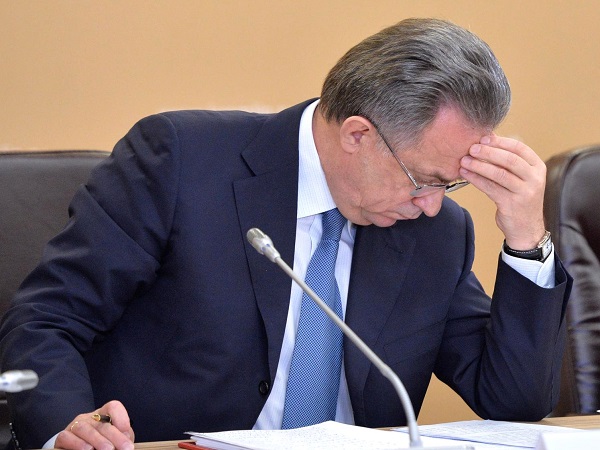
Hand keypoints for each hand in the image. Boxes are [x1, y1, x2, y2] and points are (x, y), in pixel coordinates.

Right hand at [56, 400, 134, 449]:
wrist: (77, 449)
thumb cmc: (101, 444)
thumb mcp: (114, 440)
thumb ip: (121, 437)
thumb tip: (126, 440)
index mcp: (104, 415)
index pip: (113, 407)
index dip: (121, 418)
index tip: (127, 434)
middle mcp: (89, 418)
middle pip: (102, 422)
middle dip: (115, 436)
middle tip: (124, 448)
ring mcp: (75, 426)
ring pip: (84, 428)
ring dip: (97, 440)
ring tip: (107, 449)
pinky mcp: (62, 437)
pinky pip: (66, 437)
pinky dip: (77, 443)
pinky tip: (87, 449)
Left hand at [459, 134, 546, 248]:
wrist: (525, 228)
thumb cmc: (519, 198)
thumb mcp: (521, 177)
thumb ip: (508, 160)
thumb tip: (488, 138)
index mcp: (538, 167)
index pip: (519, 148)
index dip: (500, 142)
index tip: (483, 138)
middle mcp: (534, 179)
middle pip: (509, 160)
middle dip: (488, 152)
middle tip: (471, 148)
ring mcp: (525, 192)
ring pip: (499, 174)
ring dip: (479, 166)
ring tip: (464, 160)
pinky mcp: (511, 204)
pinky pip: (490, 188)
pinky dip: (476, 179)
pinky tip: (466, 174)